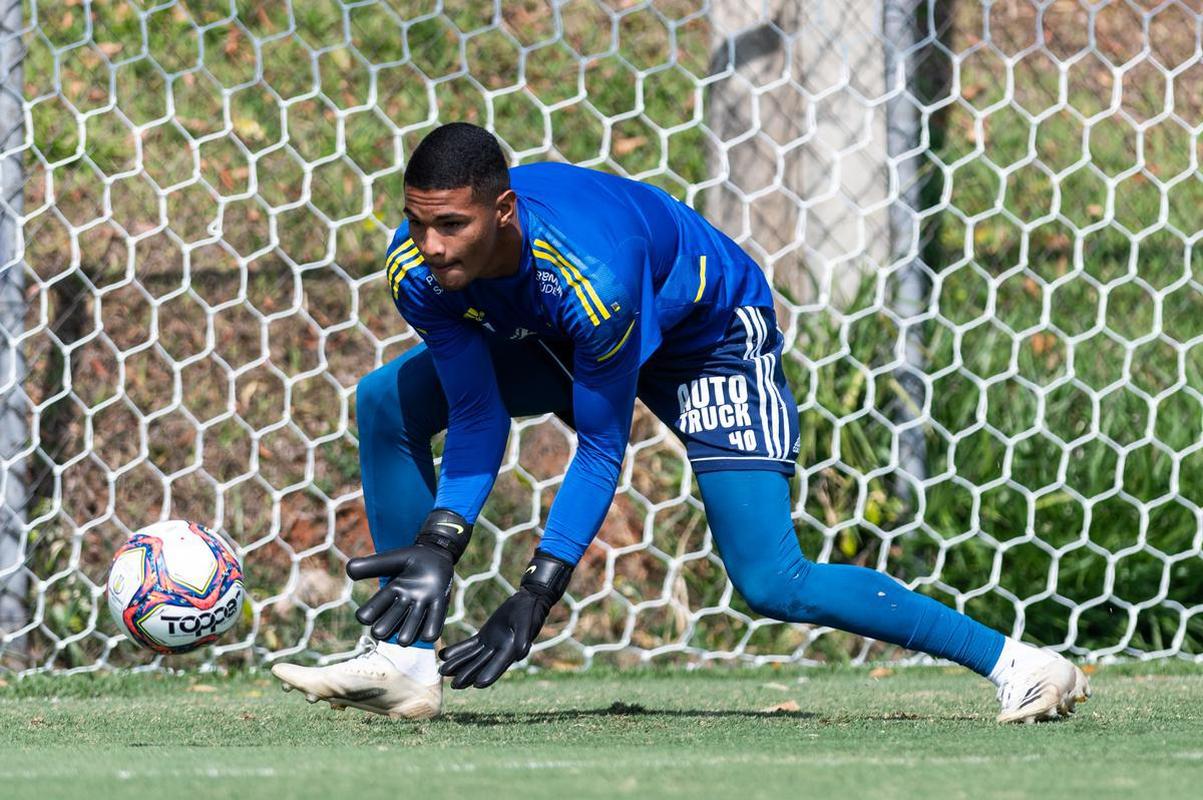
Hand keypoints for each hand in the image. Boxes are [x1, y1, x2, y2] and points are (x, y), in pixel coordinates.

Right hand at [345, 509, 471, 644]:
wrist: (437, 554)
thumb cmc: (412, 558)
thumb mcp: (391, 559)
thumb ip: (371, 565)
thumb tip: (349, 570)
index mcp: (389, 593)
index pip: (369, 613)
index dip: (366, 615)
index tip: (367, 613)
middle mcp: (402, 605)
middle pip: (385, 628)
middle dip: (383, 629)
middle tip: (387, 623)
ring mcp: (421, 608)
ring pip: (407, 634)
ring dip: (405, 634)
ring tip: (406, 632)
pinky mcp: (439, 607)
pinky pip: (432, 629)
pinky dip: (428, 633)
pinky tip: (427, 629)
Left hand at [438, 550, 572, 688]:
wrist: (528, 601)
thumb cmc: (530, 611)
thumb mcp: (527, 622)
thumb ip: (523, 637)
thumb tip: (520, 654)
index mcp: (511, 650)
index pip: (498, 665)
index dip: (488, 674)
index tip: (477, 685)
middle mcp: (500, 651)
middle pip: (481, 665)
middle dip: (467, 675)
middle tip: (454, 685)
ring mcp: (491, 644)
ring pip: (472, 657)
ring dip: (458, 664)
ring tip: (442, 671)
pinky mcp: (485, 636)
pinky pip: (469, 645)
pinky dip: (458, 650)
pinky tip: (444, 655)